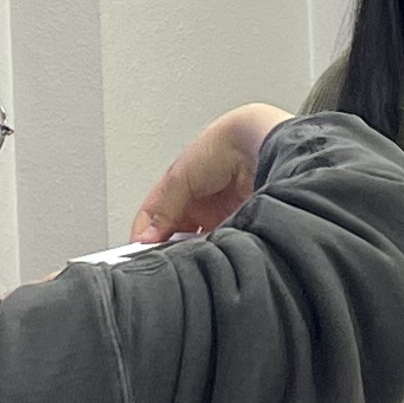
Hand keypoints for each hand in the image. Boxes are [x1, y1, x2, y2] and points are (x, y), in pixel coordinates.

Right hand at [130, 105, 293, 241]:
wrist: (261, 143)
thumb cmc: (222, 146)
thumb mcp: (180, 177)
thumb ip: (163, 209)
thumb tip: (145, 237)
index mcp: (176, 190)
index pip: (152, 220)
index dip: (144, 237)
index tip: (141, 253)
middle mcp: (196, 205)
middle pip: (174, 237)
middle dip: (168, 248)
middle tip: (165, 259)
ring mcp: (218, 218)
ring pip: (197, 245)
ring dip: (192, 251)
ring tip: (189, 255)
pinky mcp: (239, 228)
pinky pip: (220, 247)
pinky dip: (212, 253)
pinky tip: (209, 254)